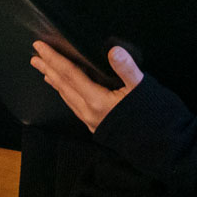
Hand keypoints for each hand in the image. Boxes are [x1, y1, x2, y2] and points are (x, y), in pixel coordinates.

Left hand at [30, 40, 144, 132]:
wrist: (162, 148)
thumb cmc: (154, 116)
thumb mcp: (143, 89)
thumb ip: (127, 69)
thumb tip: (113, 50)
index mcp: (97, 100)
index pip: (70, 74)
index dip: (54, 59)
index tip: (39, 47)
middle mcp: (89, 111)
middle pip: (64, 86)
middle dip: (48, 70)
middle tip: (34, 57)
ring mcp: (92, 121)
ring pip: (68, 98)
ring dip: (55, 82)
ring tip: (44, 72)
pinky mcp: (97, 127)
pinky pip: (74, 106)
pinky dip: (66, 94)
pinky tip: (66, 92)